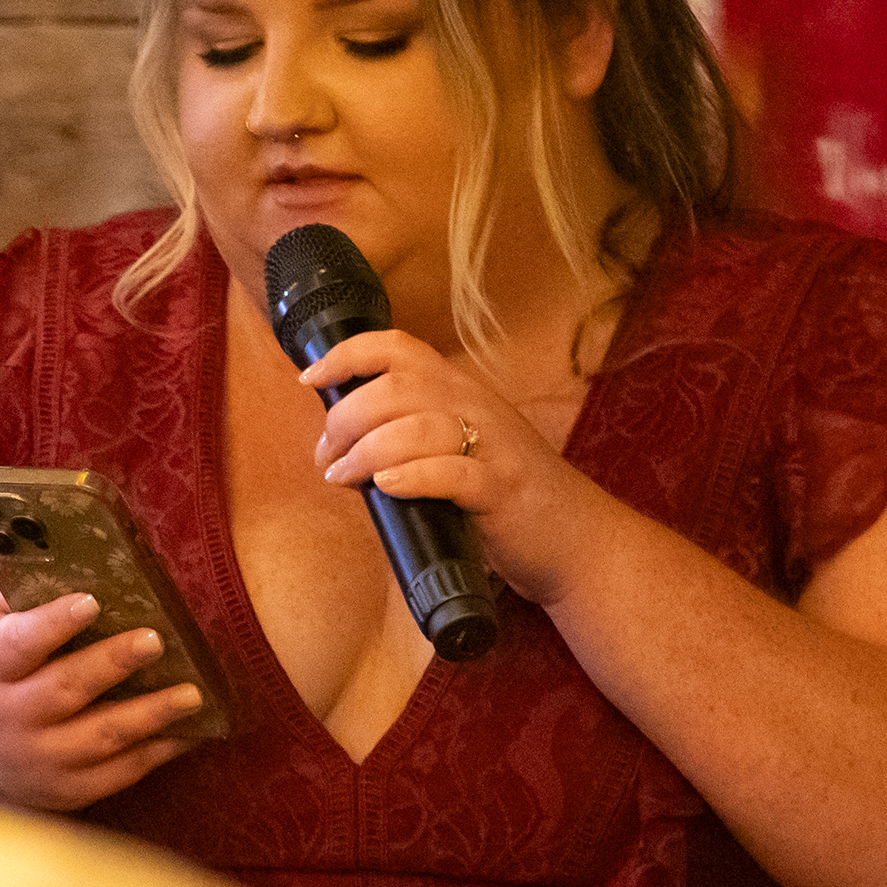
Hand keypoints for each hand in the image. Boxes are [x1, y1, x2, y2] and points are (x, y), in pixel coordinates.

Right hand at [0, 588, 205, 809]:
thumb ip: (22, 600)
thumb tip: (77, 557)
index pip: (19, 645)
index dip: (53, 624)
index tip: (91, 601)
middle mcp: (10, 718)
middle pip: (64, 690)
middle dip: (112, 663)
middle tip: (155, 640)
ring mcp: (39, 759)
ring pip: (99, 737)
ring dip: (149, 714)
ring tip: (191, 694)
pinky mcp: (67, 789)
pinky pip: (117, 773)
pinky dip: (155, 752)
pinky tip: (187, 731)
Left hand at [301, 329, 616, 604]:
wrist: (575, 538)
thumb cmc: (503, 498)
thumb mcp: (456, 451)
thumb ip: (407, 439)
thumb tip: (339, 447)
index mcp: (459, 392)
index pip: (399, 349)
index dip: (347, 355)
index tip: (310, 379)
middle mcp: (476, 407)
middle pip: (396, 387)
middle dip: (346, 418)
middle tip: (327, 456)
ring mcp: (493, 447)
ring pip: (418, 426)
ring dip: (367, 450)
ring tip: (344, 476)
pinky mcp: (503, 490)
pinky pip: (453, 473)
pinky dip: (413, 476)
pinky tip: (388, 487)